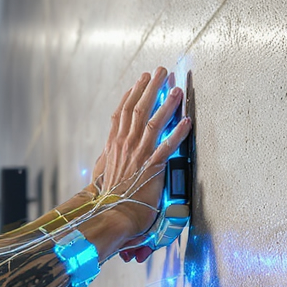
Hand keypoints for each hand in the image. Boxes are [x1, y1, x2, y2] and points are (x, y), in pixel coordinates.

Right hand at [88, 68, 190, 262]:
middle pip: (138, 109)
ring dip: (166, 103)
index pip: (121, 113)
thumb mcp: (100, 175)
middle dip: (150, 88)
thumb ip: (104, 162)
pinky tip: (187, 120)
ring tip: (176, 87)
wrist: (110, 215)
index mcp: (113, 146)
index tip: (139, 81)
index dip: (131, 94)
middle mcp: (125, 146)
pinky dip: (178, 132)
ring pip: (153, 122)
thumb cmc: (106, 199)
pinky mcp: (153, 168)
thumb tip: (104, 158)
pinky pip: (168, 146)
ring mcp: (139, 155)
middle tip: (160, 71)